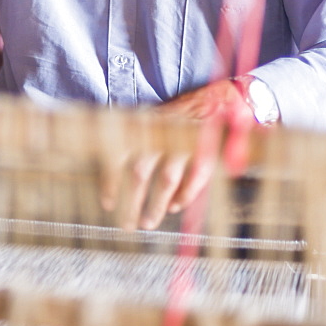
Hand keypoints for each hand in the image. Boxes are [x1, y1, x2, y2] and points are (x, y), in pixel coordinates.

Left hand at [101, 80, 253, 230]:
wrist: (217, 101)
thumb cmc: (180, 115)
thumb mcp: (152, 121)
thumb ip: (137, 142)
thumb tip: (115, 171)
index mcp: (143, 127)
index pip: (120, 154)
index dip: (111, 181)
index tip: (108, 204)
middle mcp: (159, 134)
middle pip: (140, 173)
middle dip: (131, 202)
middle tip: (126, 225)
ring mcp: (182, 142)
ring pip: (165, 179)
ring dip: (156, 204)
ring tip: (148, 222)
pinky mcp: (205, 149)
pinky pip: (193, 178)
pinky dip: (184, 195)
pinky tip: (175, 206)